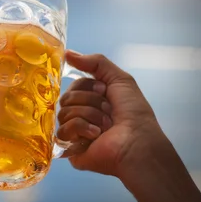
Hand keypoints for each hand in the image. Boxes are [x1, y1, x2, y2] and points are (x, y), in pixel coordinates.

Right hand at [57, 50, 167, 176]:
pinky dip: (81, 128)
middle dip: (89, 101)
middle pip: (66, 98)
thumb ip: (95, 62)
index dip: (87, 86)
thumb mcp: (119, 79)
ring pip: (64, 112)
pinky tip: (95, 135)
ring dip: (88, 114)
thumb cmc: (134, 113)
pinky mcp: (69, 149)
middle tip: (108, 110)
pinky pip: (63, 130)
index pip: (73, 86)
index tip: (104, 91)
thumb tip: (66, 52)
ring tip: (105, 125)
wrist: (137, 142)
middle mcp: (81, 116)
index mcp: (91, 101)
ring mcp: (74, 134)